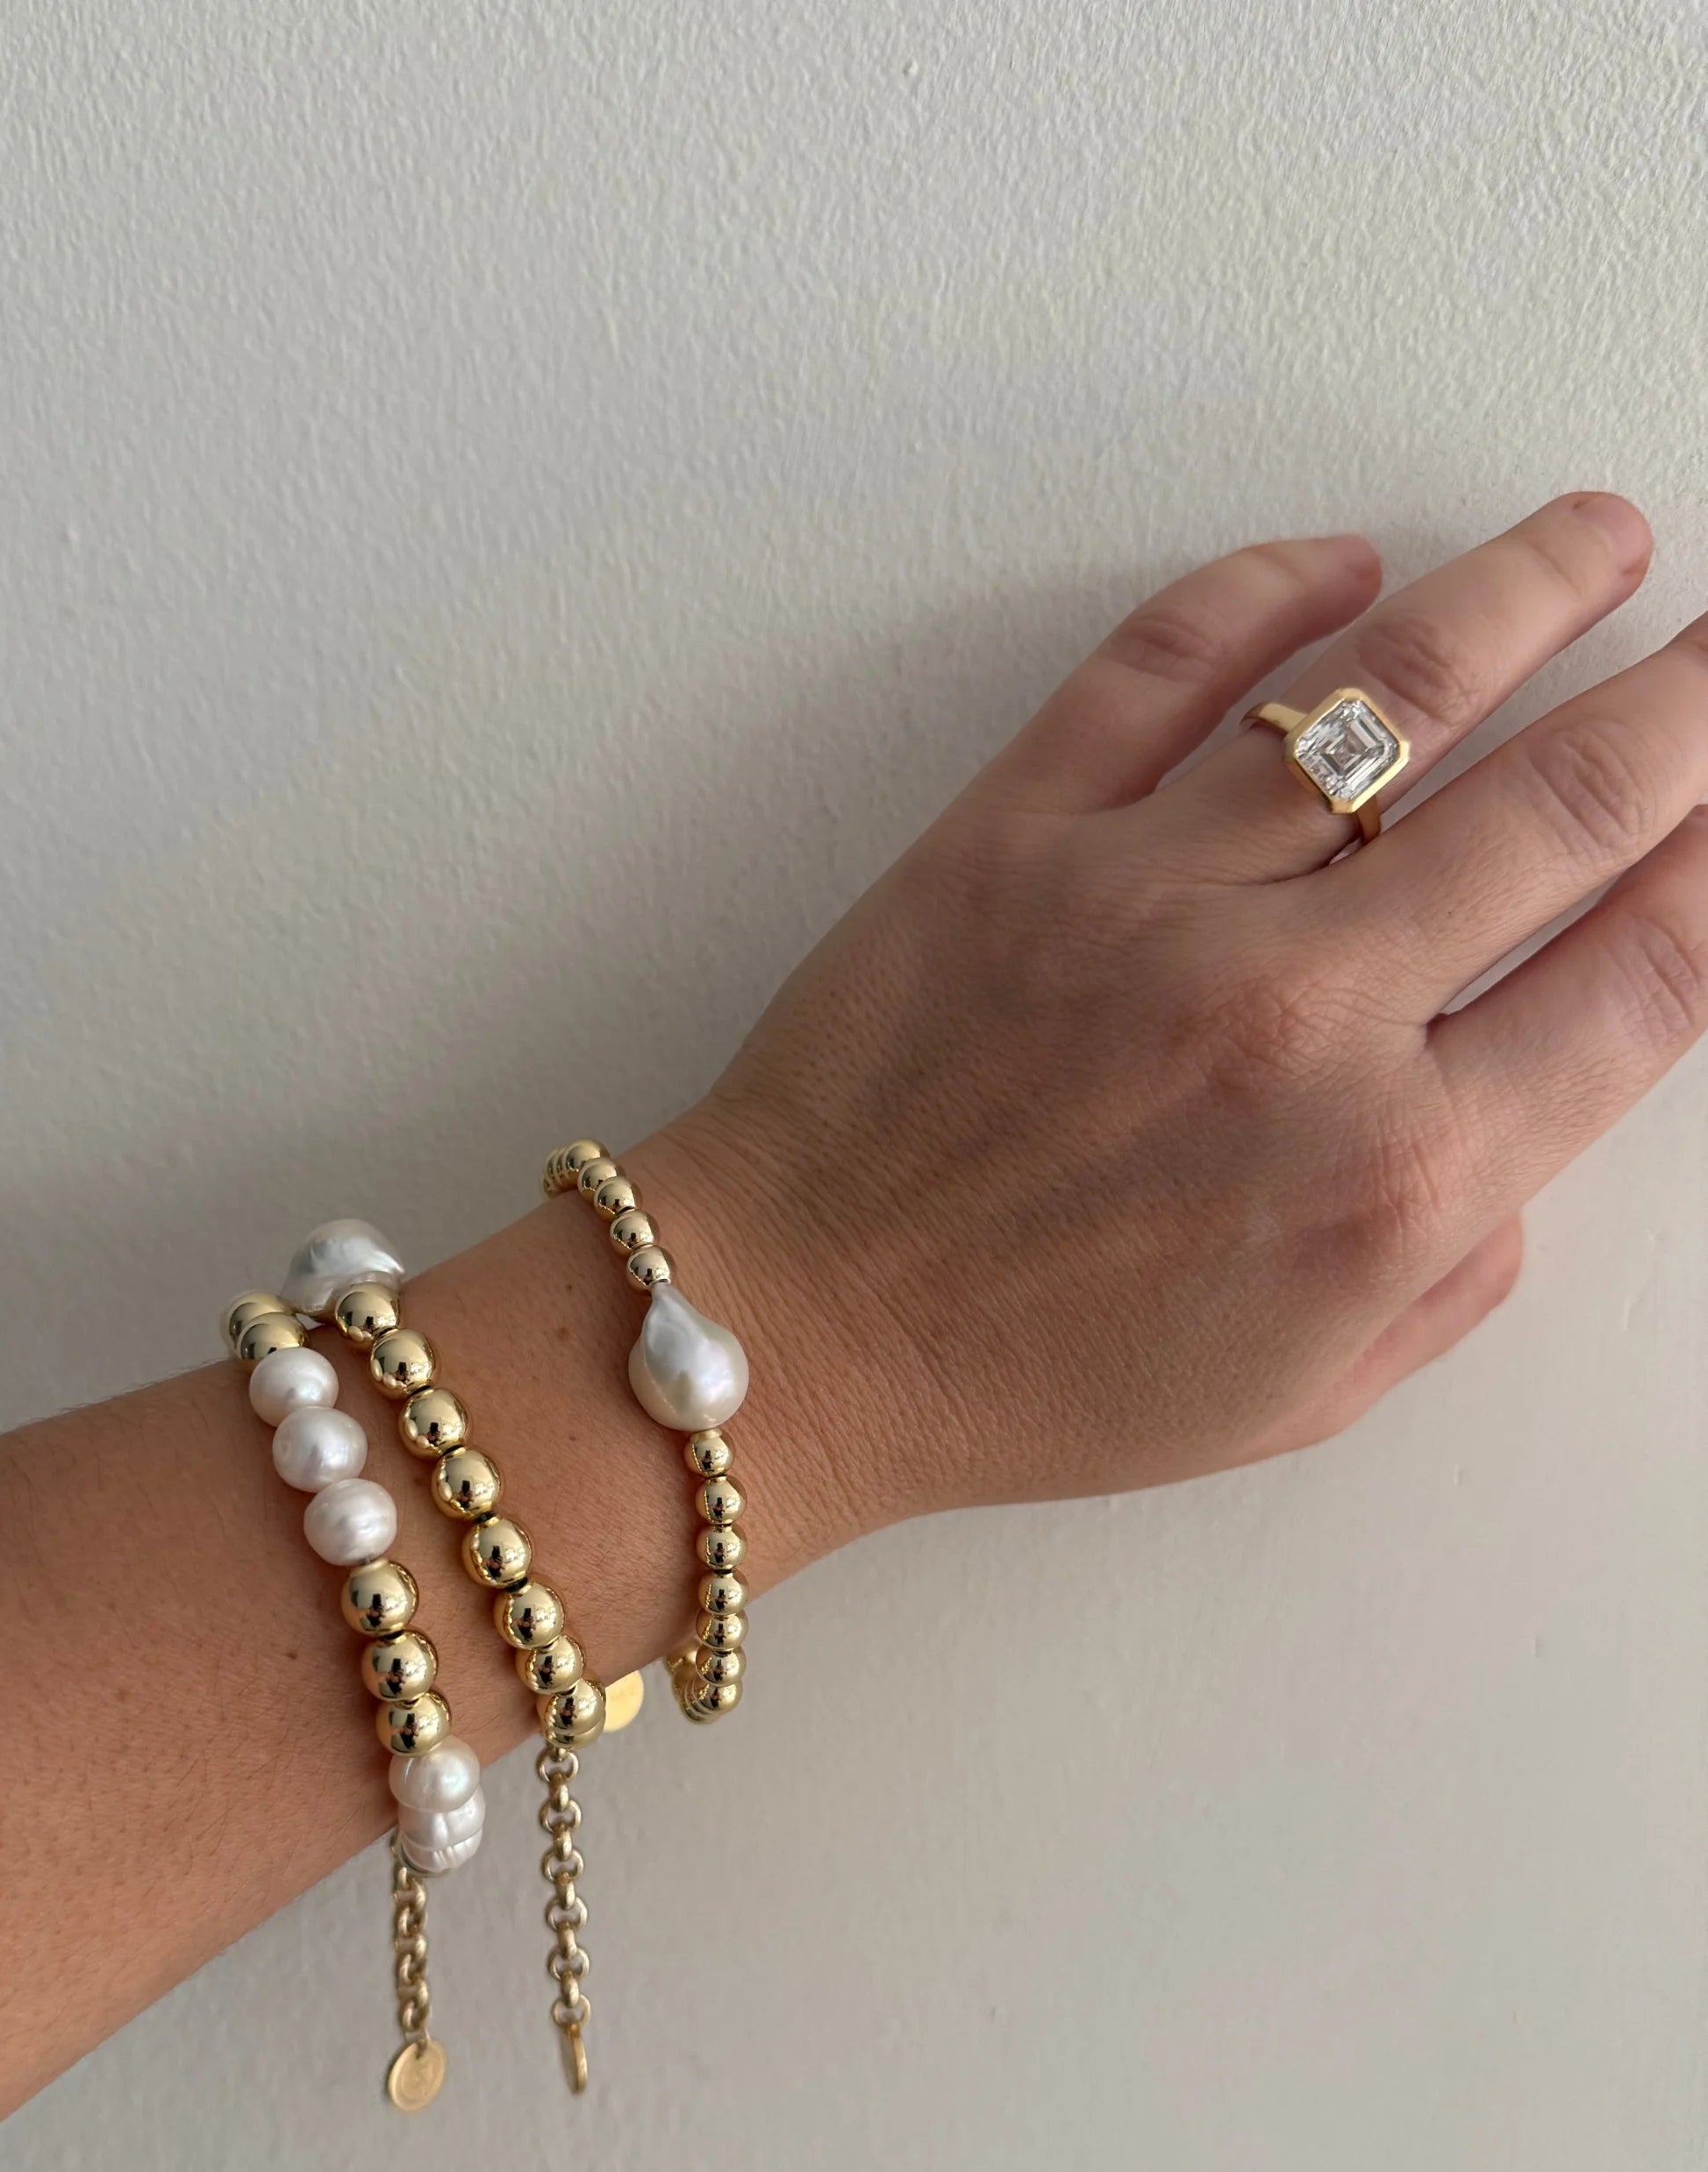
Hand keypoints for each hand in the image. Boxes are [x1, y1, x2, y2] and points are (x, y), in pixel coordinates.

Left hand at [662, 492, 1707, 1530]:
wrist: (799, 1330)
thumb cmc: (1035, 1378)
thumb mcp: (1303, 1389)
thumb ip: (1459, 1256)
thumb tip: (1530, 1112)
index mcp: (1396, 1177)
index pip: (1647, 966)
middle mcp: (1300, 1019)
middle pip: (1567, 800)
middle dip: (1689, 698)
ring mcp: (1154, 904)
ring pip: (1392, 690)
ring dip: (1525, 589)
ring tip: (1597, 536)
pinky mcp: (1020, 833)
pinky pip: (1170, 661)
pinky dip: (1273, 589)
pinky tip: (1347, 565)